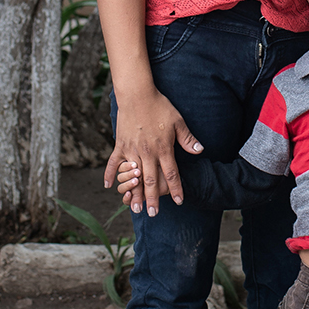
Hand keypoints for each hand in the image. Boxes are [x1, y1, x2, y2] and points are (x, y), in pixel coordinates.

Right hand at [102, 88, 202, 216]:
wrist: (137, 94)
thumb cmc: (159, 106)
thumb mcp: (178, 121)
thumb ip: (187, 139)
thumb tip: (199, 150)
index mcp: (163, 148)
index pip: (171, 173)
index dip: (176, 188)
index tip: (179, 201)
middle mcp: (147, 152)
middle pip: (151, 180)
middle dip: (153, 198)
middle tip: (153, 214)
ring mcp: (132, 149)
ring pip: (133, 176)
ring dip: (134, 193)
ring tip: (133, 207)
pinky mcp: (120, 144)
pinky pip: (114, 162)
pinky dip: (110, 174)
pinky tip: (108, 186)